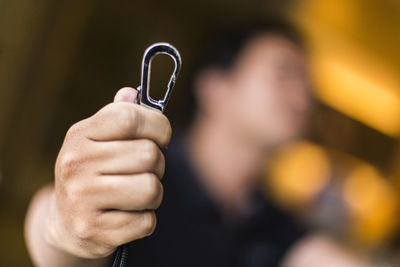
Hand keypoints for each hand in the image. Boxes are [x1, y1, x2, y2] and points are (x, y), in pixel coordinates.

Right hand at [46, 87, 170, 258]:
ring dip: (154, 193)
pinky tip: (127, 214)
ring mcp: (82, 199)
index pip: (130, 117)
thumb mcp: (97, 139)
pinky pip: (146, 222)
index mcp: (80, 135)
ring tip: (137, 193)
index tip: (160, 137)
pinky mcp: (94, 230)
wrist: (66, 221)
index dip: (158, 126)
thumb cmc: (93, 172)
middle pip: (149, 155)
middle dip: (157, 165)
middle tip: (144, 170)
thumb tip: (130, 93)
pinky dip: (145, 219)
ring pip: (151, 188)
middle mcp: (76, 164)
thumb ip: (118, 115)